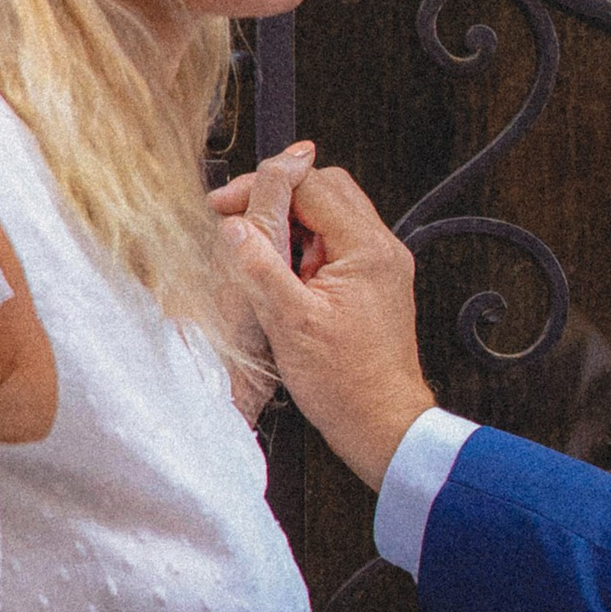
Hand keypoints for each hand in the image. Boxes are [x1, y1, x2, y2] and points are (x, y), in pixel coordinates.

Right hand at [218, 158, 433, 490]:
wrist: (383, 426)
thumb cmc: (347, 385)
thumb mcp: (289, 322)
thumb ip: (260, 266)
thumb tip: (234, 226)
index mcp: (367, 249)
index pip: (312, 185)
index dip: (264, 185)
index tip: (227, 204)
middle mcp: (382, 250)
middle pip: (326, 192)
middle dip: (279, 197)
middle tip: (240, 219)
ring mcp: (381, 267)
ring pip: (331, 217)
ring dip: (292, 225)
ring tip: (261, 255)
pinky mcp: (375, 285)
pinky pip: (338, 247)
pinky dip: (307, 250)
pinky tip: (284, 276)